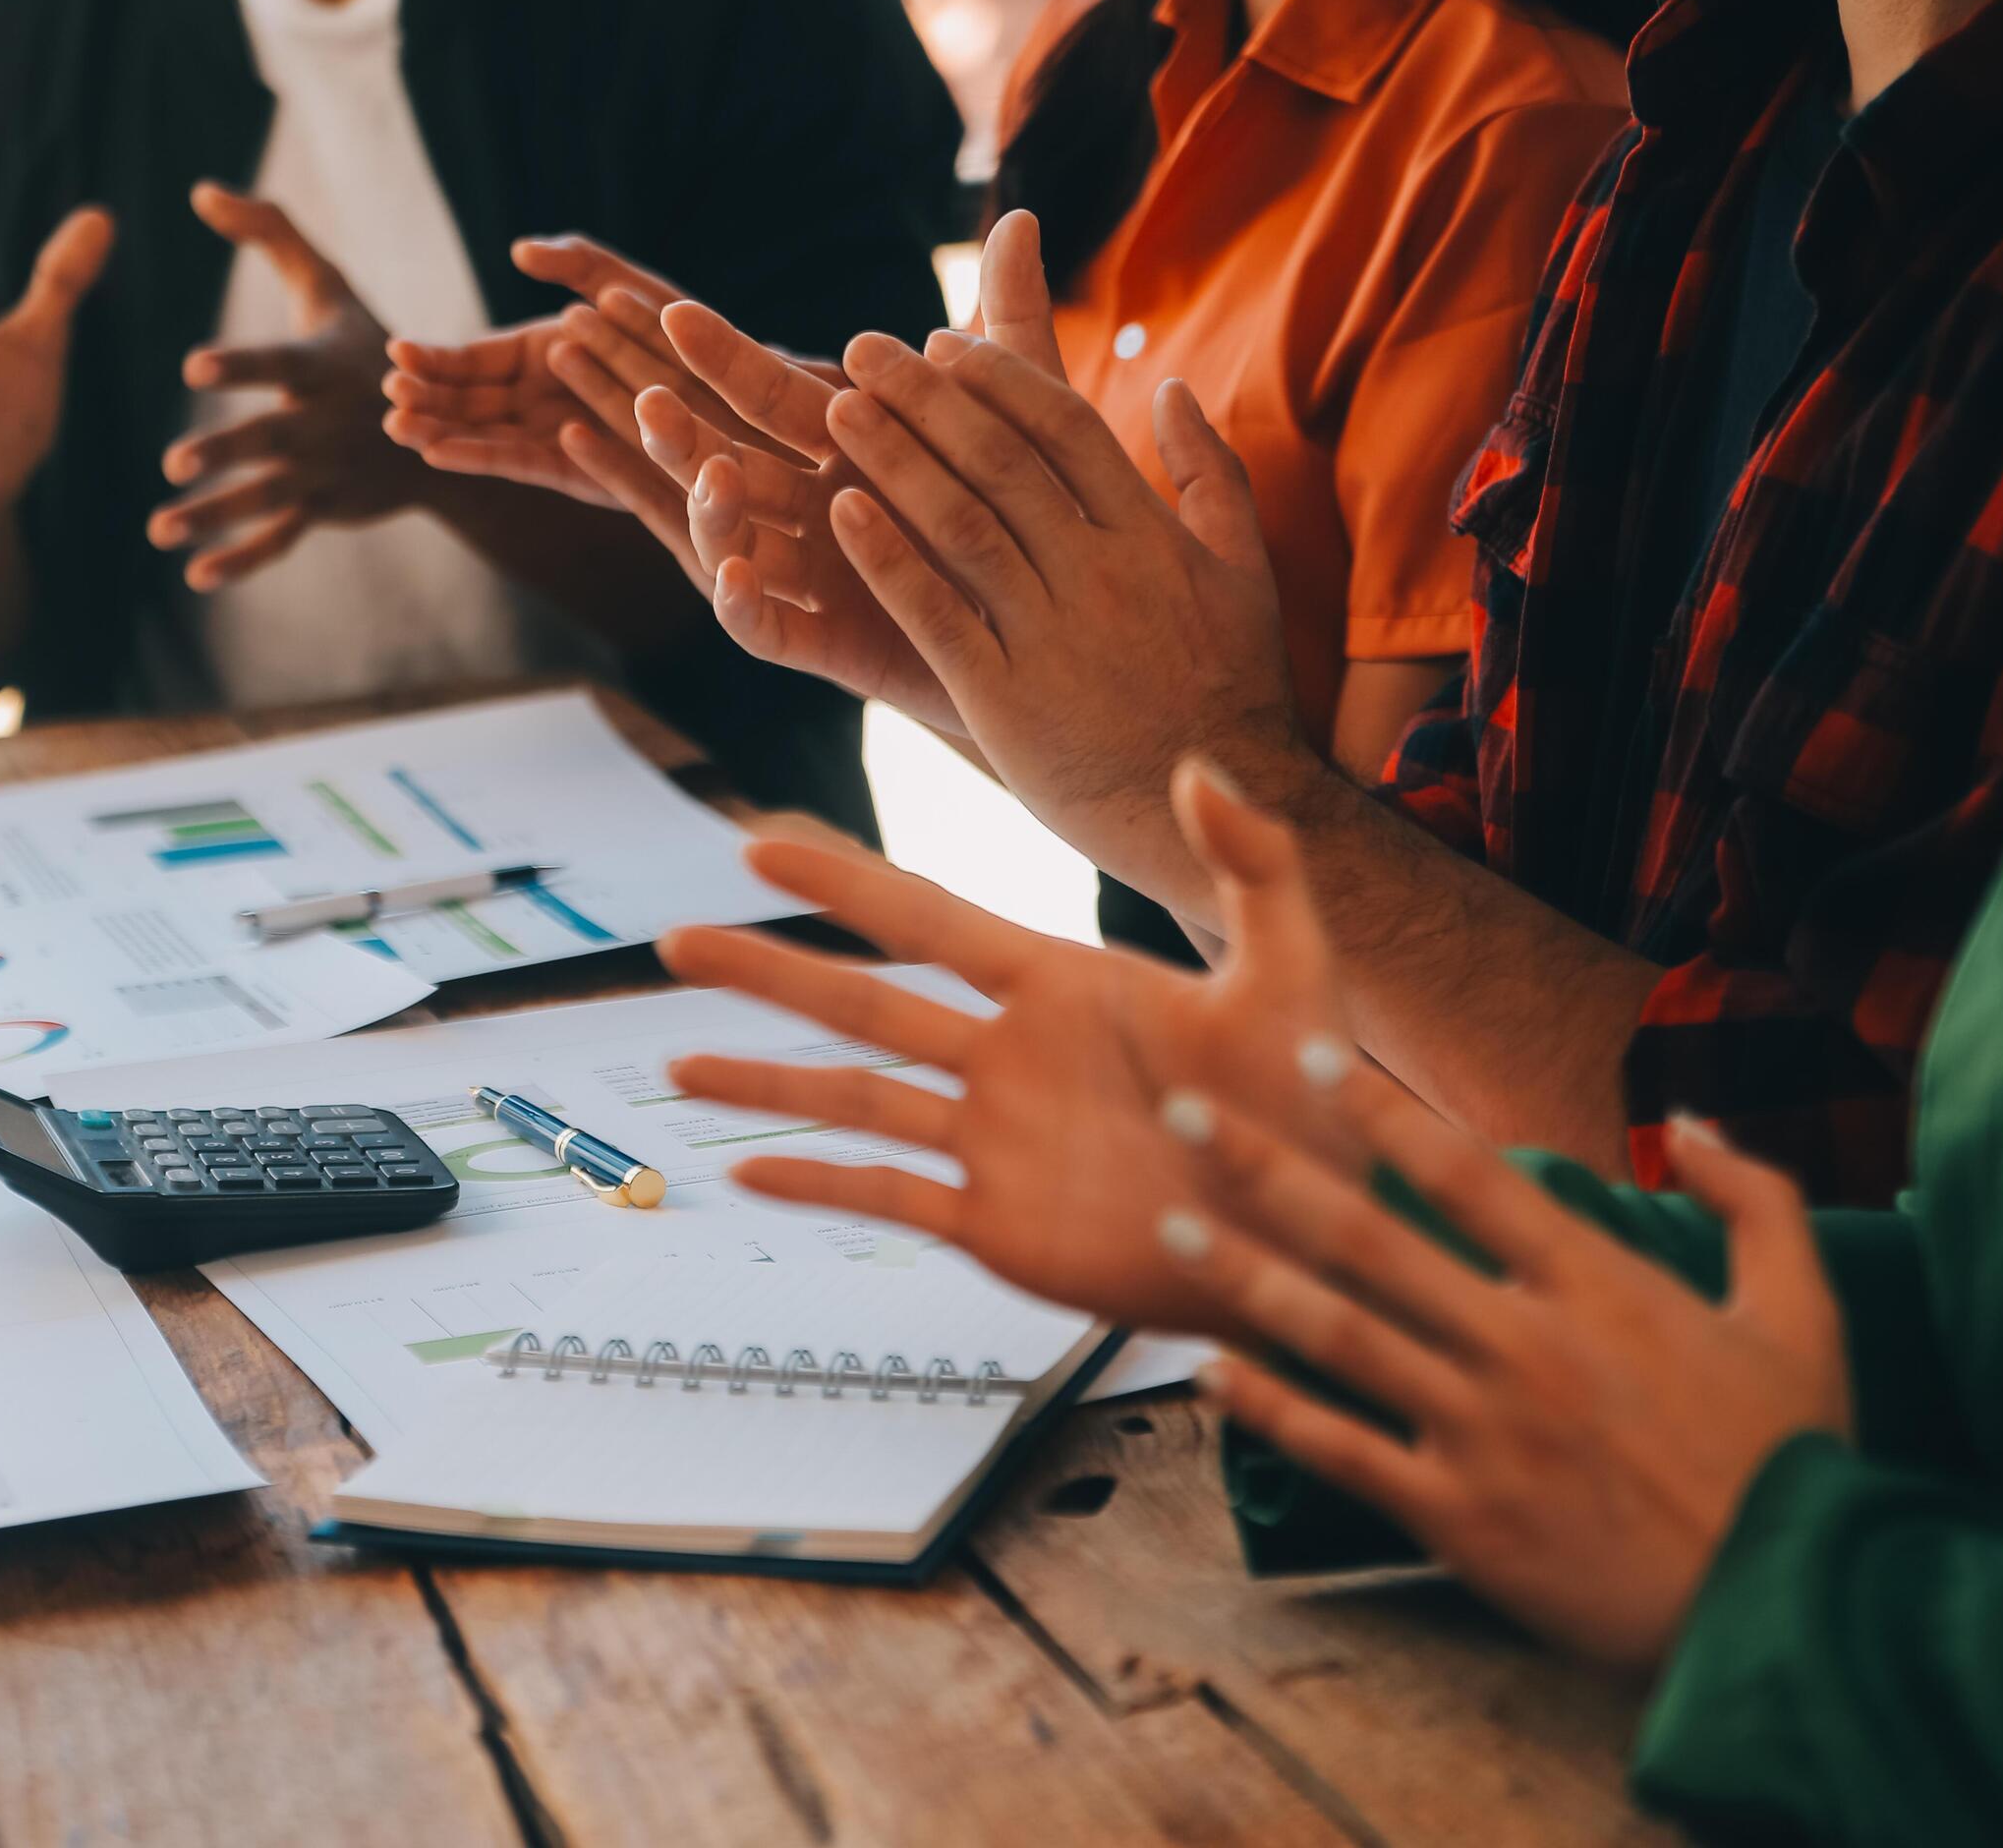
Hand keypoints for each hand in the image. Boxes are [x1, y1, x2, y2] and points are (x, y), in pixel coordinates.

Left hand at [156, 183, 434, 587]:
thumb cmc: (366, 342)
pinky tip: (196, 575)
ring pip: (266, 498)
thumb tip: (200, 192)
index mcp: (321, 367)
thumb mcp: (327, 282)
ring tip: (159, 529)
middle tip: (174, 464)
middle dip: (226, 453)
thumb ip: (268, 231)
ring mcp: (325, 471)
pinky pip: (280, 538)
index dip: (240, 366)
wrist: (438, 425)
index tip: (193, 367)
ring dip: (214, 517)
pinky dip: (243, 560)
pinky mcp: (323, 506)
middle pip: (270, 440)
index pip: (278, 364)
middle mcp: (324, 423)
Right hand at [381, 235, 693, 506]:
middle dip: (422, 399)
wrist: (730, 391)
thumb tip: (519, 249)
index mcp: (537, 356)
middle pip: (465, 402)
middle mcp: (537, 399)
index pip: (470, 360)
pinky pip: (519, 462)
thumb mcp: (626, 282)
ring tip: (399, 427)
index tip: (396, 352)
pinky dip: (479, 456)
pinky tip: (440, 452)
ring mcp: (553, 436)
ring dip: (438, 431)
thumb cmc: (680, 333)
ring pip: (482, 435)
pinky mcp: (576, 470)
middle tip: (386, 395)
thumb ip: (576, 261)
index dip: (433, 359)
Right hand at [616, 212, 1070, 737]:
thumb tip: (1021, 218)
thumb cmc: (1030, 522)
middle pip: (708, 452)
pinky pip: (766, 629)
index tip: (644, 297)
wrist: (1063, 642)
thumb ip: (1005, 325)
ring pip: (722, 536)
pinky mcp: (826, 645)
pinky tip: (736, 573)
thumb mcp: (1024, 415)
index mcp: (837, 447)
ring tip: (693, 457)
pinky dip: (742, 604)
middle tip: (584, 356)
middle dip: (654, 410)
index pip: (754, 388)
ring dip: (696, 496)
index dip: (703, 348)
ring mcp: (808, 577)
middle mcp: (806, 508)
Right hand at [653, 759, 1358, 1331]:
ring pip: (853, 1101)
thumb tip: (1202, 767)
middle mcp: (1008, 1058)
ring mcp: (995, 1143)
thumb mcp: (1298, 972)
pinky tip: (746, 1176)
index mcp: (1062, 986)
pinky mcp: (999, 1224)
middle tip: (677, 939)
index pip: (929, 920)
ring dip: (764, 1082)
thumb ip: (1254, 867)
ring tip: (676, 1066)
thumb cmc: (1321, 1108)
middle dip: (767, 970)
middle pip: (861, 1003)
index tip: (759, 844)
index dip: (844, 882)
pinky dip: (817, 1187)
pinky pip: (889, 1200)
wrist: (1327, 1236)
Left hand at [821, 213, 1304, 890]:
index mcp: (1148, 535)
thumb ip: (1210, 475)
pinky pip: (933, 613)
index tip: (942, 341)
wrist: (1218, 809)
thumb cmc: (1232, 692)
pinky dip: (886, 558)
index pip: (1063, 425)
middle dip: (925, 395)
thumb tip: (1177, 387)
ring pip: (958, 521)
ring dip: (893, 458)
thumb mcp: (1245, 573)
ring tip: (835, 410)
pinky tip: (841, 512)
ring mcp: (1047, 634)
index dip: (997, 376)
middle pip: (997, 457)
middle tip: (862, 349)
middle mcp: (1097, 572)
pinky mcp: (1003, 697)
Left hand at [1164, 1083, 1849, 1670]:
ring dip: (1240, 1278)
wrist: (1791, 1609)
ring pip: (1335, 1335)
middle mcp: (1525, 1345)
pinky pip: (1341, 1450)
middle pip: (1368, 1238)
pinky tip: (1209, 1373)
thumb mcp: (1806, 1313)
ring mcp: (1484, 1432)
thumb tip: (1695, 1123)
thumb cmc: (1796, 1458)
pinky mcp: (1460, 1517)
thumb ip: (1756, 1202)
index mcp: (1598, 1285)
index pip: (1466, 1172)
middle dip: (1265, 1169)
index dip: (1382, 1109)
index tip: (1312, 1055)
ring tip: (1166, 1230)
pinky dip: (1269, 1411)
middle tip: (1181, 1116)